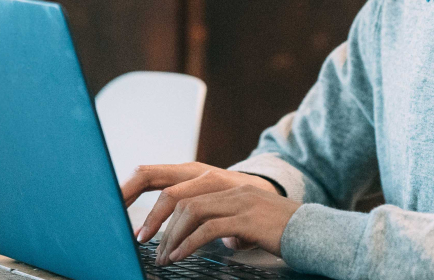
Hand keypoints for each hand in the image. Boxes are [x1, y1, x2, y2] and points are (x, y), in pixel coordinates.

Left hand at [118, 163, 298, 263]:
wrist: (310, 229)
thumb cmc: (271, 226)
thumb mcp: (236, 213)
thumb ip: (210, 215)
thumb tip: (177, 235)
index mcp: (217, 179)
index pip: (169, 177)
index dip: (140, 187)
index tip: (123, 208)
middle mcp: (225, 182)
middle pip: (174, 192)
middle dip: (151, 217)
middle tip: (139, 239)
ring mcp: (236, 197)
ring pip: (188, 211)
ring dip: (169, 236)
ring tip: (162, 256)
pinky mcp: (246, 217)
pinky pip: (207, 229)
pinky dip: (187, 244)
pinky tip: (179, 257)